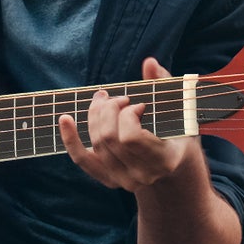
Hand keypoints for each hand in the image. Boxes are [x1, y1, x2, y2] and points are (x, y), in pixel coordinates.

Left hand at [59, 56, 196, 193]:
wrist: (176, 164)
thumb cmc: (178, 130)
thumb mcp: (178, 109)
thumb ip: (163, 84)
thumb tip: (149, 62)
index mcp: (164, 160)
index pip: (131, 138)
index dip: (128, 116)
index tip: (138, 105)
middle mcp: (142, 176)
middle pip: (108, 138)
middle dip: (109, 110)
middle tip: (120, 98)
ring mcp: (124, 181)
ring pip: (96, 144)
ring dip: (94, 115)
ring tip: (104, 100)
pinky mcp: (109, 179)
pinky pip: (83, 159)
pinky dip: (70, 139)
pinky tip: (64, 119)